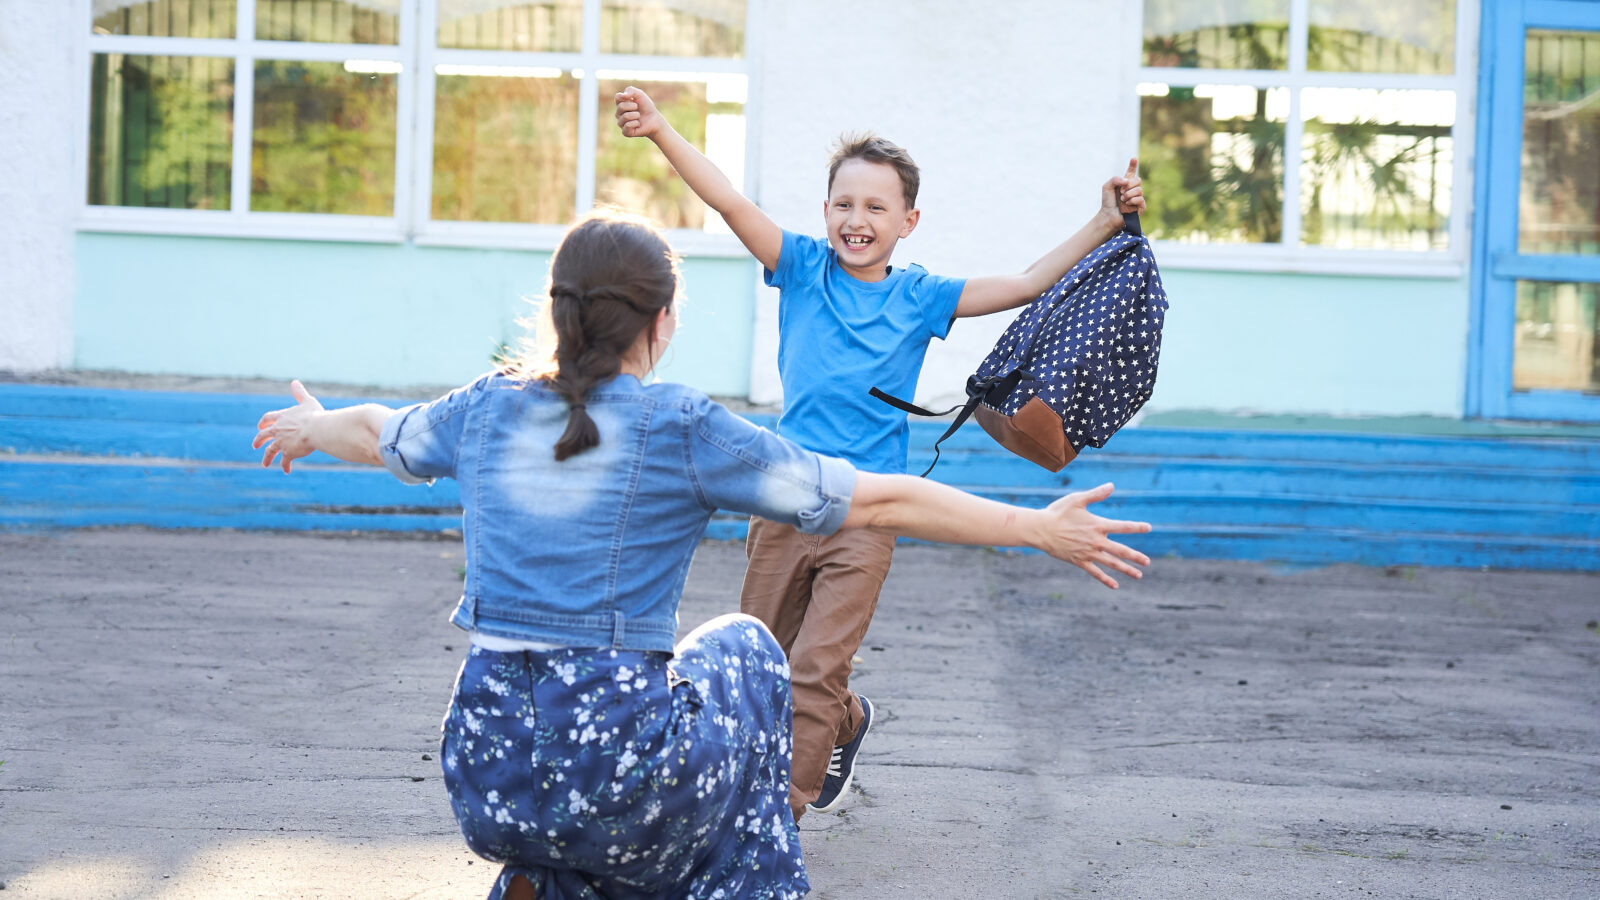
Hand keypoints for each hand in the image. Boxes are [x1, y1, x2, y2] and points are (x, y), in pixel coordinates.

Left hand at [252, 380, 324, 472]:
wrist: (316, 429)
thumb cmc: (314, 415)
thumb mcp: (307, 401)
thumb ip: (299, 393)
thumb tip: (294, 382)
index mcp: (282, 417)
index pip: (268, 419)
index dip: (264, 422)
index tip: (260, 426)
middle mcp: (278, 430)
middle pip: (264, 435)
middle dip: (259, 440)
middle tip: (255, 445)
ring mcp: (282, 442)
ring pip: (270, 450)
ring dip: (267, 457)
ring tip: (264, 464)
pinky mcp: (288, 452)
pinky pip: (285, 461)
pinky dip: (285, 465)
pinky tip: (286, 470)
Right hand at [614, 86, 665, 138]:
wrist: (654, 120)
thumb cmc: (646, 107)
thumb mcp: (640, 95)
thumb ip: (631, 90)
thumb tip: (624, 96)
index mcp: (620, 104)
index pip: (617, 97)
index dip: (626, 97)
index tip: (633, 98)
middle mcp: (618, 114)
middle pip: (621, 107)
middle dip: (633, 106)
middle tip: (638, 109)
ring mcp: (621, 123)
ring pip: (625, 116)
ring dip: (636, 115)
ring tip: (639, 117)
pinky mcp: (625, 132)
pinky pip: (627, 126)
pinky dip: (635, 123)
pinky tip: (638, 124)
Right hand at [1034, 482, 1151, 588]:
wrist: (1041, 529)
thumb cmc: (1058, 512)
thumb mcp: (1077, 500)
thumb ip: (1096, 494)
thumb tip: (1112, 486)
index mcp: (1097, 525)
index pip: (1122, 526)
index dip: (1136, 527)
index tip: (1148, 528)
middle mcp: (1096, 541)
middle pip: (1121, 550)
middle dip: (1135, 556)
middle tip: (1147, 562)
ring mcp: (1088, 553)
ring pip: (1111, 563)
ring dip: (1126, 569)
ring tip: (1139, 575)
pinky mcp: (1079, 561)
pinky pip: (1095, 572)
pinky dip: (1105, 579)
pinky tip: (1115, 585)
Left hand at [1100, 157, 1144, 227]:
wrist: (1108, 215)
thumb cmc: (1108, 201)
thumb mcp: (1107, 186)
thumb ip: (1115, 179)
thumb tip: (1127, 181)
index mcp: (1126, 182)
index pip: (1131, 171)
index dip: (1133, 165)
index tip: (1133, 158)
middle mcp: (1133, 188)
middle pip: (1138, 180)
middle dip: (1129, 185)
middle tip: (1120, 192)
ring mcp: (1138, 197)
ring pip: (1139, 190)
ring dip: (1129, 194)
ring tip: (1122, 199)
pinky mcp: (1141, 206)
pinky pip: (1140, 199)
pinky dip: (1132, 200)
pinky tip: (1126, 204)